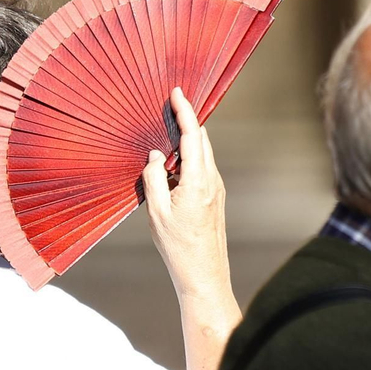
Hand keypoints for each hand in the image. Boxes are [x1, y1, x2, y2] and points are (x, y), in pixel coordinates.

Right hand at [143, 87, 241, 369]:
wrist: (204, 277)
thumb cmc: (179, 248)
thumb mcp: (156, 212)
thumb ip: (154, 178)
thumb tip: (156, 156)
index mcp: (198, 180)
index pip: (193, 135)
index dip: (185, 111)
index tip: (177, 92)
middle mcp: (212, 181)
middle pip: (202, 140)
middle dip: (187, 121)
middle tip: (170, 105)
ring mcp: (217, 190)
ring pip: (202, 154)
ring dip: (187, 141)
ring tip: (166, 133)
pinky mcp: (215, 199)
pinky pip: (201, 169)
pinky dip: (188, 158)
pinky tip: (171, 165)